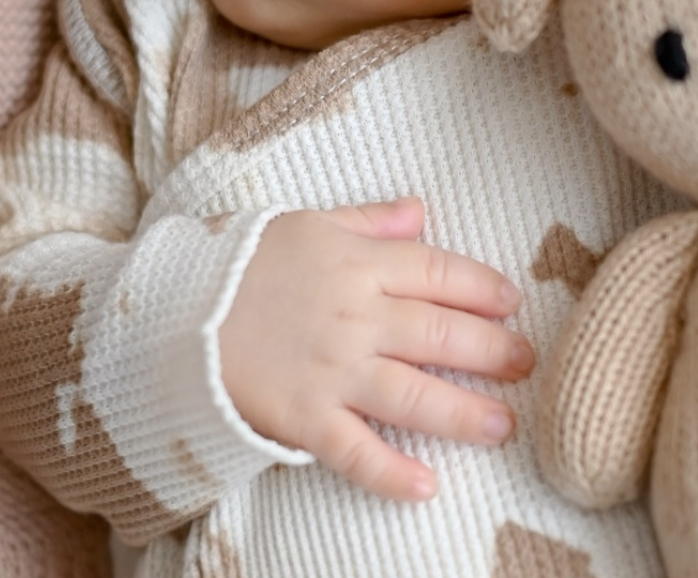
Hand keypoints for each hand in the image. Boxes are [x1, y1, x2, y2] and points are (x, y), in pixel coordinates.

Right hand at [219, 197, 534, 499]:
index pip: (438, 272)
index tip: (513, 302)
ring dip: (464, 413)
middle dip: (491, 349)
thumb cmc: (239, 262)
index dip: (482, 287)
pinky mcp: (303, 419)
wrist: (170, 312)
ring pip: (414, 395)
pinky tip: (428, 486)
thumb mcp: (308, 224)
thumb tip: (421, 210)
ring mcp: (332, 371)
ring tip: (503, 424)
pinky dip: (392, 473)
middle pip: (439, 334)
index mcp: (358, 264)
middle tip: (527, 362)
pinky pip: (356, 452)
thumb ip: (368, 221)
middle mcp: (356, 317)